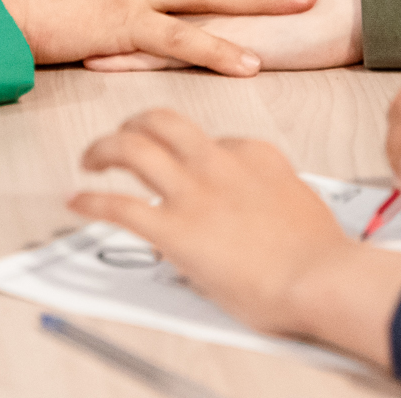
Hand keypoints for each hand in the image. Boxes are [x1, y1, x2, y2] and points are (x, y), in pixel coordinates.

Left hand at [71, 110, 400, 367]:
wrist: (321, 277)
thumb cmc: (319, 253)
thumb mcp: (298, 204)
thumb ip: (269, 194)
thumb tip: (253, 207)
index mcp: (253, 154)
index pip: (211, 138)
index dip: (188, 151)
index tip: (180, 165)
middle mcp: (218, 163)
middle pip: (162, 122)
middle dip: (135, 124)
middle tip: (121, 138)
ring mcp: (194, 193)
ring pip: (132, 148)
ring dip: (104, 149)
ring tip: (91, 159)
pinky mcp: (173, 229)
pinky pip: (119, 206)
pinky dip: (92, 201)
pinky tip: (79, 202)